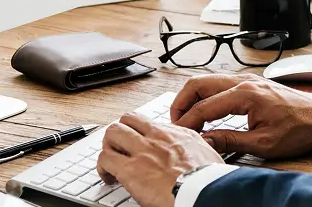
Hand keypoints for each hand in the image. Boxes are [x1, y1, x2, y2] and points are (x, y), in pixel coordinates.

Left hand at [96, 113, 223, 206]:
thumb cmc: (209, 180)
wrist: (204, 192)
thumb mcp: (209, 155)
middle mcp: (157, 137)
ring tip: (111, 161)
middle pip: (128, 119)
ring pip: (113, 132)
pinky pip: (105, 158)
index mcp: (177, 134)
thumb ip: (199, 148)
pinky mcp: (130, 169)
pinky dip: (102, 168)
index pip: (150, 122)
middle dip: (120, 133)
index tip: (139, 142)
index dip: (140, 132)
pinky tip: (108, 178)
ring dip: (109, 147)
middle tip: (120, 148)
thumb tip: (201, 150)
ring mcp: (142, 150)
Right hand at [172, 74, 311, 158]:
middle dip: (181, 103)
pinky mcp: (250, 82)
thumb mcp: (263, 143)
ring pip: (207, 80)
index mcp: (245, 94)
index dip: (187, 122)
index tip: (179, 134)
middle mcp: (243, 81)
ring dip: (192, 98)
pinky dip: (205, 95)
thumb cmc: (299, 129)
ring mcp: (246, 79)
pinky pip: (218, 83)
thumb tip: (205, 141)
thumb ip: (230, 141)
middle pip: (198, 84)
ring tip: (187, 119)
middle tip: (176, 123)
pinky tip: (205, 111)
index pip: (204, 106)